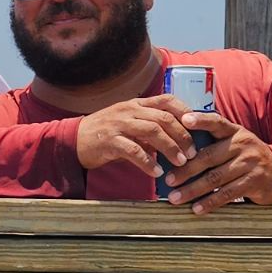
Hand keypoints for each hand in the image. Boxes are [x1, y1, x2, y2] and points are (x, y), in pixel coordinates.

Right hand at [75, 95, 196, 175]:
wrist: (72, 140)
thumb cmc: (105, 133)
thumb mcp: (127, 122)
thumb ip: (149, 126)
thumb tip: (178, 138)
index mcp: (136, 104)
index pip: (167, 100)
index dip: (186, 111)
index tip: (198, 127)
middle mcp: (128, 110)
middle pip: (164, 118)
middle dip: (182, 136)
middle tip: (192, 152)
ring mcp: (118, 124)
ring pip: (152, 132)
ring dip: (170, 148)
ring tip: (180, 162)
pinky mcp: (109, 141)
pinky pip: (134, 151)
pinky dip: (148, 162)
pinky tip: (156, 172)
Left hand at [163, 113, 271, 213]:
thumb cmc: (243, 158)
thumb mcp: (231, 144)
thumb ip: (210, 144)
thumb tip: (173, 154)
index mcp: (234, 132)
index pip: (216, 122)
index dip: (201, 120)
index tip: (184, 120)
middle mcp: (243, 144)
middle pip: (208, 157)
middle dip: (185, 170)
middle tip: (168, 180)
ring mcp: (251, 163)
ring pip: (215, 178)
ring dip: (193, 190)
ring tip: (175, 198)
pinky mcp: (255, 181)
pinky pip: (227, 193)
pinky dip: (210, 202)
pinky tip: (196, 208)